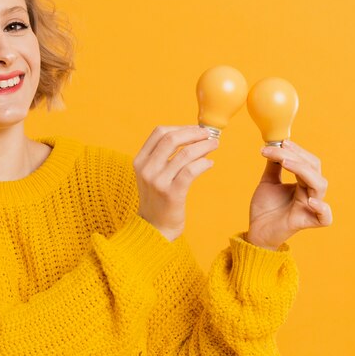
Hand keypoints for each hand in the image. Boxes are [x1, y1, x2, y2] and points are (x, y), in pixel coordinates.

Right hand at [133, 126, 217, 241]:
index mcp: (140, 160)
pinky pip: (191, 171)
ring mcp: (158, 181)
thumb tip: (193, 136)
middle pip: (171, 138)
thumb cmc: (158, 198)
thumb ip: (165, 156)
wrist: (154, 228)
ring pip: (185, 154)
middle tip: (208, 134)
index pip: (159, 132)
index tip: (195, 129)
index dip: (180, 127)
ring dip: (203, 146)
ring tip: (214, 145)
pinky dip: (203, 163)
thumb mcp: (153, 174)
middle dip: (193, 133)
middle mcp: (146, 169)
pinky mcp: (171, 193)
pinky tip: (209, 164)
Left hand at [245, 139, 332, 249]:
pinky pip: (325, 217)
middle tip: (280, 149)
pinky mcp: (307, 222)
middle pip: (314, 169)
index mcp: (303, 183)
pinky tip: (309, 200)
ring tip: (286, 163)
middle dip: (297, 156)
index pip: (307, 162)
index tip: (281, 142)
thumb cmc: (265, 208)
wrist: (256, 230)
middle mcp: (310, 193)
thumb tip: (274, 144)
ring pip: (319, 185)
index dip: (297, 151)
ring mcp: (310, 208)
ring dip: (303, 171)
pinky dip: (321, 208)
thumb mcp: (268, 182)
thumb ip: (274, 165)